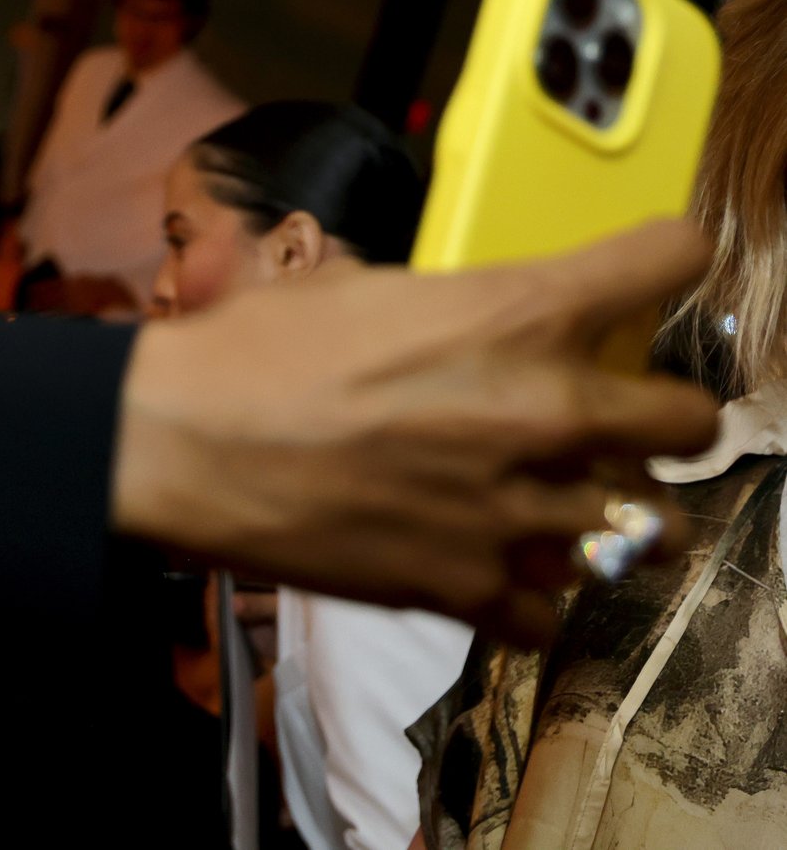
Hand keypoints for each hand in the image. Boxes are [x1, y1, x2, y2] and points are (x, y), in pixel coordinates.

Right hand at [113, 220, 718, 645]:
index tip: (654, 267)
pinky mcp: (470, 587)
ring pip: (648, 530)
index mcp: (513, 313)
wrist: (176, 442)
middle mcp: (540, 410)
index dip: (665, 256)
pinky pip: (555, 611)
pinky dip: (528, 593)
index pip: (669, 258)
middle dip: (664, 415)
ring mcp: (515, 508)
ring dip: (608, 514)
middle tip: (625, 419)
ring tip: (563, 503)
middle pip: (690, 418)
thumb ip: (450, 310)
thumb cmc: (247, 353)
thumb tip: (472, 324)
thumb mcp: (354, 288)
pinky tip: (491, 563)